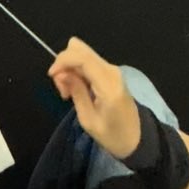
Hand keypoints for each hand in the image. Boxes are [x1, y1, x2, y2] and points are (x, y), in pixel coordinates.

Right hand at [48, 37, 141, 160]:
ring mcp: (112, 69)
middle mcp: (111, 70)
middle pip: (80, 49)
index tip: (51, 76)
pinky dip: (76, 70)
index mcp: (108, 84)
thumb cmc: (113, 135)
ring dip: (69, 67)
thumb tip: (61, 73)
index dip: (63, 60)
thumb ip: (76, 92)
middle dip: (64, 63)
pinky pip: (87, 61)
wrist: (137, 139)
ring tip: (69, 92)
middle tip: (63, 88)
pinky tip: (76, 88)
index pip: (83, 57)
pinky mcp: (110, 72)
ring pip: (81, 53)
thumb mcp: (89, 120)